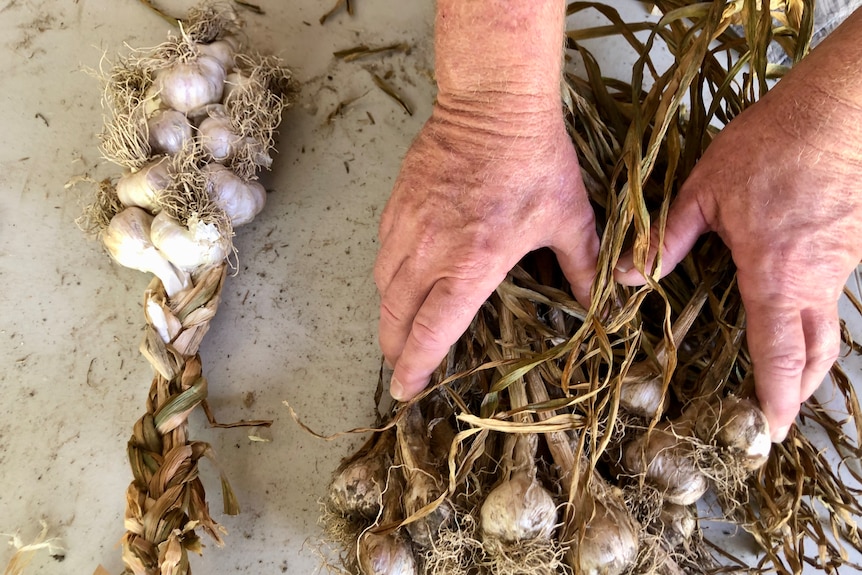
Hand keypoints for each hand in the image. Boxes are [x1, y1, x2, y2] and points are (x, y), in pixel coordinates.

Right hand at [374, 104, 599, 400]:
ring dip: (389, 314)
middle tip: (401, 366)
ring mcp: (407, 225)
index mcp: (472, 265)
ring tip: (399, 328)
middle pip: (394, 316)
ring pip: (382, 285)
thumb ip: (584, 265)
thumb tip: (603, 301)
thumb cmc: (535, 161)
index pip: (431, 330)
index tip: (407, 389)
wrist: (494, 102)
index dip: (415, 365)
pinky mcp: (396, 203)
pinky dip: (388, 274)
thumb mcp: (569, 217)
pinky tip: (402, 277)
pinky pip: (382, 250)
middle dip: (394, 349)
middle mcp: (430, 252)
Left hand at [616, 17, 861, 441]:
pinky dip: (816, 318)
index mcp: (776, 276)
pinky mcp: (851, 244)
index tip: (770, 428)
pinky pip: (834, 294)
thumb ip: (666, 238)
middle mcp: (815, 280)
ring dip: (811, 358)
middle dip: (799, 389)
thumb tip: (629, 276)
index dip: (775, 395)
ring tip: (788, 375)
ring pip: (830, 325)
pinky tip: (795, 310)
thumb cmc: (771, 146)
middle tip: (778, 414)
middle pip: (817, 352)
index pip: (779, 352)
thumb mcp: (705, 190)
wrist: (838, 109)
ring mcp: (840, 264)